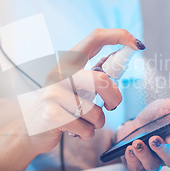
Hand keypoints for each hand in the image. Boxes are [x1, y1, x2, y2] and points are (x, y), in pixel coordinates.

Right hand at [23, 29, 142, 155]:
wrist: (32, 131)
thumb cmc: (60, 107)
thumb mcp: (74, 85)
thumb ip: (94, 75)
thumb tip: (118, 62)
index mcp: (68, 62)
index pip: (95, 38)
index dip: (119, 36)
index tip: (138, 45)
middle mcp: (59, 73)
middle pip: (101, 81)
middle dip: (114, 98)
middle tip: (112, 106)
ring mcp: (53, 93)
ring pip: (95, 111)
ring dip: (97, 122)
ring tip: (84, 121)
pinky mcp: (51, 115)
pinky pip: (86, 128)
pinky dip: (86, 134)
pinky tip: (74, 131)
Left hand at [117, 97, 169, 170]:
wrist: (132, 126)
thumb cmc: (152, 119)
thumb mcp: (165, 107)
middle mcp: (167, 154)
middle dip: (163, 151)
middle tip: (154, 140)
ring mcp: (152, 161)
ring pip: (153, 165)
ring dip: (144, 154)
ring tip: (137, 142)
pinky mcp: (138, 166)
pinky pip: (136, 167)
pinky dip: (132, 158)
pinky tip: (129, 149)